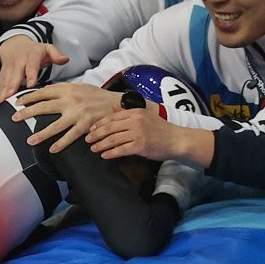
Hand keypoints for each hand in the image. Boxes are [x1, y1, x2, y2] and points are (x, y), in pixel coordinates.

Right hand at [0, 35, 69, 99]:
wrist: (15, 45)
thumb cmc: (34, 51)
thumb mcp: (47, 49)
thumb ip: (56, 54)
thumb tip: (65, 59)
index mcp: (31, 57)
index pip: (31, 66)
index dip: (31, 75)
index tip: (31, 84)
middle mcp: (19, 63)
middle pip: (15, 75)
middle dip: (12, 86)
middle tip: (10, 97)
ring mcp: (9, 69)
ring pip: (6, 81)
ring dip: (3, 92)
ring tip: (2, 104)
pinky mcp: (3, 75)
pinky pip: (1, 84)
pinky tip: (0, 104)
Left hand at [12, 83, 120, 152]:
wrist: (118, 103)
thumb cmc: (98, 96)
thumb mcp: (80, 87)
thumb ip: (64, 89)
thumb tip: (47, 91)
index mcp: (68, 89)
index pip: (44, 92)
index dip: (29, 97)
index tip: (18, 102)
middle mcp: (71, 100)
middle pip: (44, 106)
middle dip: (27, 113)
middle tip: (15, 118)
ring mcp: (78, 113)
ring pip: (55, 125)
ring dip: (41, 134)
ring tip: (30, 140)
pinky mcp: (86, 125)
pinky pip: (71, 136)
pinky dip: (61, 144)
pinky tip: (51, 150)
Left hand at [86, 109, 214, 167]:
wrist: (177, 140)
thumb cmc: (161, 130)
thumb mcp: (145, 116)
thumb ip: (128, 113)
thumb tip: (112, 108)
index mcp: (136, 112)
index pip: (112, 117)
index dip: (100, 124)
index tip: (91, 129)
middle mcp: (136, 121)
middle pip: (110, 127)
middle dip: (96, 134)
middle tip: (88, 140)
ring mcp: (138, 133)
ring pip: (113, 139)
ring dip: (101, 144)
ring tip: (93, 149)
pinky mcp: (141, 146)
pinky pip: (121, 149)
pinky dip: (111, 153)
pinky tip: (104, 155)